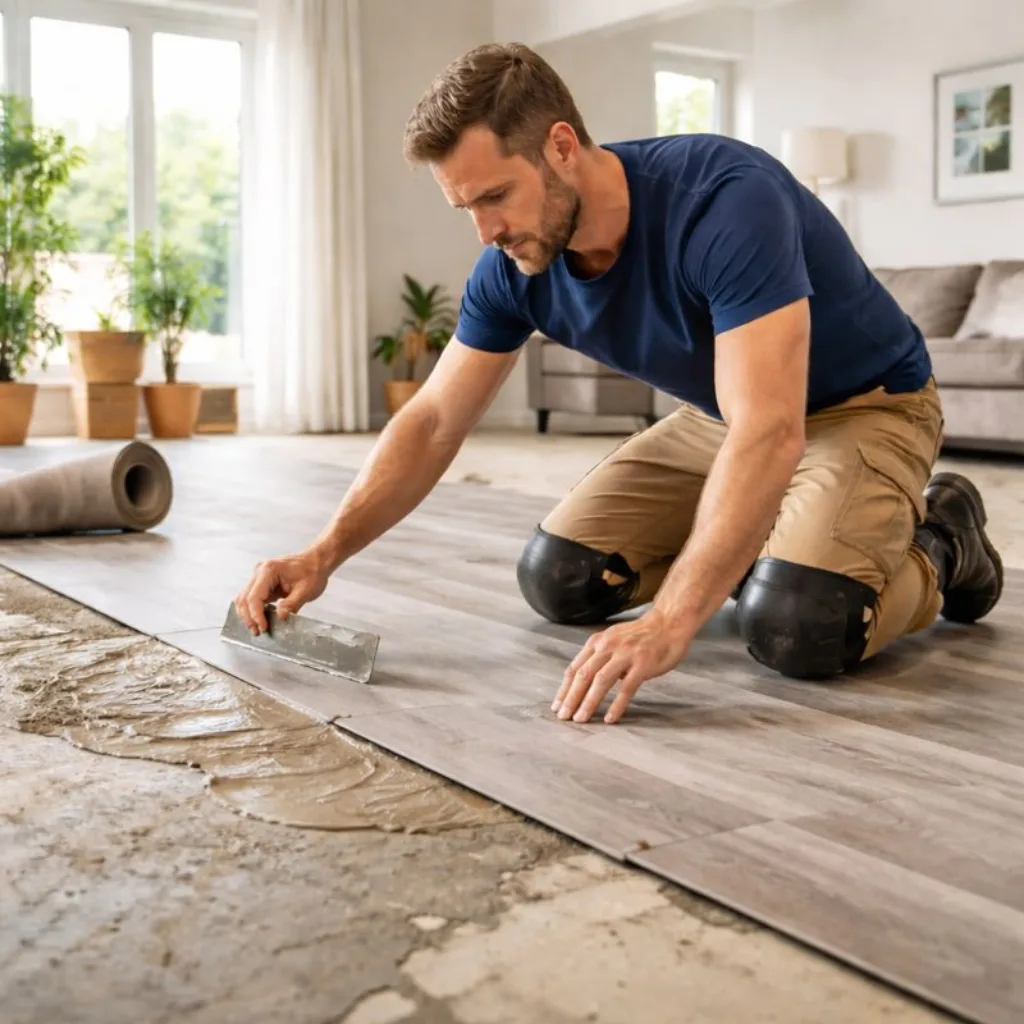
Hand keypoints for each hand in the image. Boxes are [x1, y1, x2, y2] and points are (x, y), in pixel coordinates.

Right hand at [234, 548, 330, 634]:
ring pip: (244, 599)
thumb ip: (291, 604)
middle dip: (249, 617)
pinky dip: (254, 610)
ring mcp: (259, 577)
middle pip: (244, 598)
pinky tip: (262, 619)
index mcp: (269, 570)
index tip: (263, 627)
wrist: (315, 562)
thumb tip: (280, 617)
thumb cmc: (312, 571)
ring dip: (249, 615)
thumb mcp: (306, 590)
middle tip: (257, 632)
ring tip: (258, 628)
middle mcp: (260, 572)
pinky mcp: (262, 583)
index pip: (254, 596)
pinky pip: (252, 598)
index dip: (256, 615)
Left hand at [551, 609, 691, 724]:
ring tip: (581, 719)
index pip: (574, 669)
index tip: (557, 706)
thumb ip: (598, 658)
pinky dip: (616, 705)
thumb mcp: (612, 640)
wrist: (668, 623)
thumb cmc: (640, 636)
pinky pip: (626, 688)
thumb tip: (582, 682)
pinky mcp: (642, 665)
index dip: (564, 689)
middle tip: (564, 717)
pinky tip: (610, 718)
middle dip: (571, 699)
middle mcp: (607, 647)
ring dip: (588, 702)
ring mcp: (625, 655)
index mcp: (597, 642)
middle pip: (583, 676)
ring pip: (600, 681)